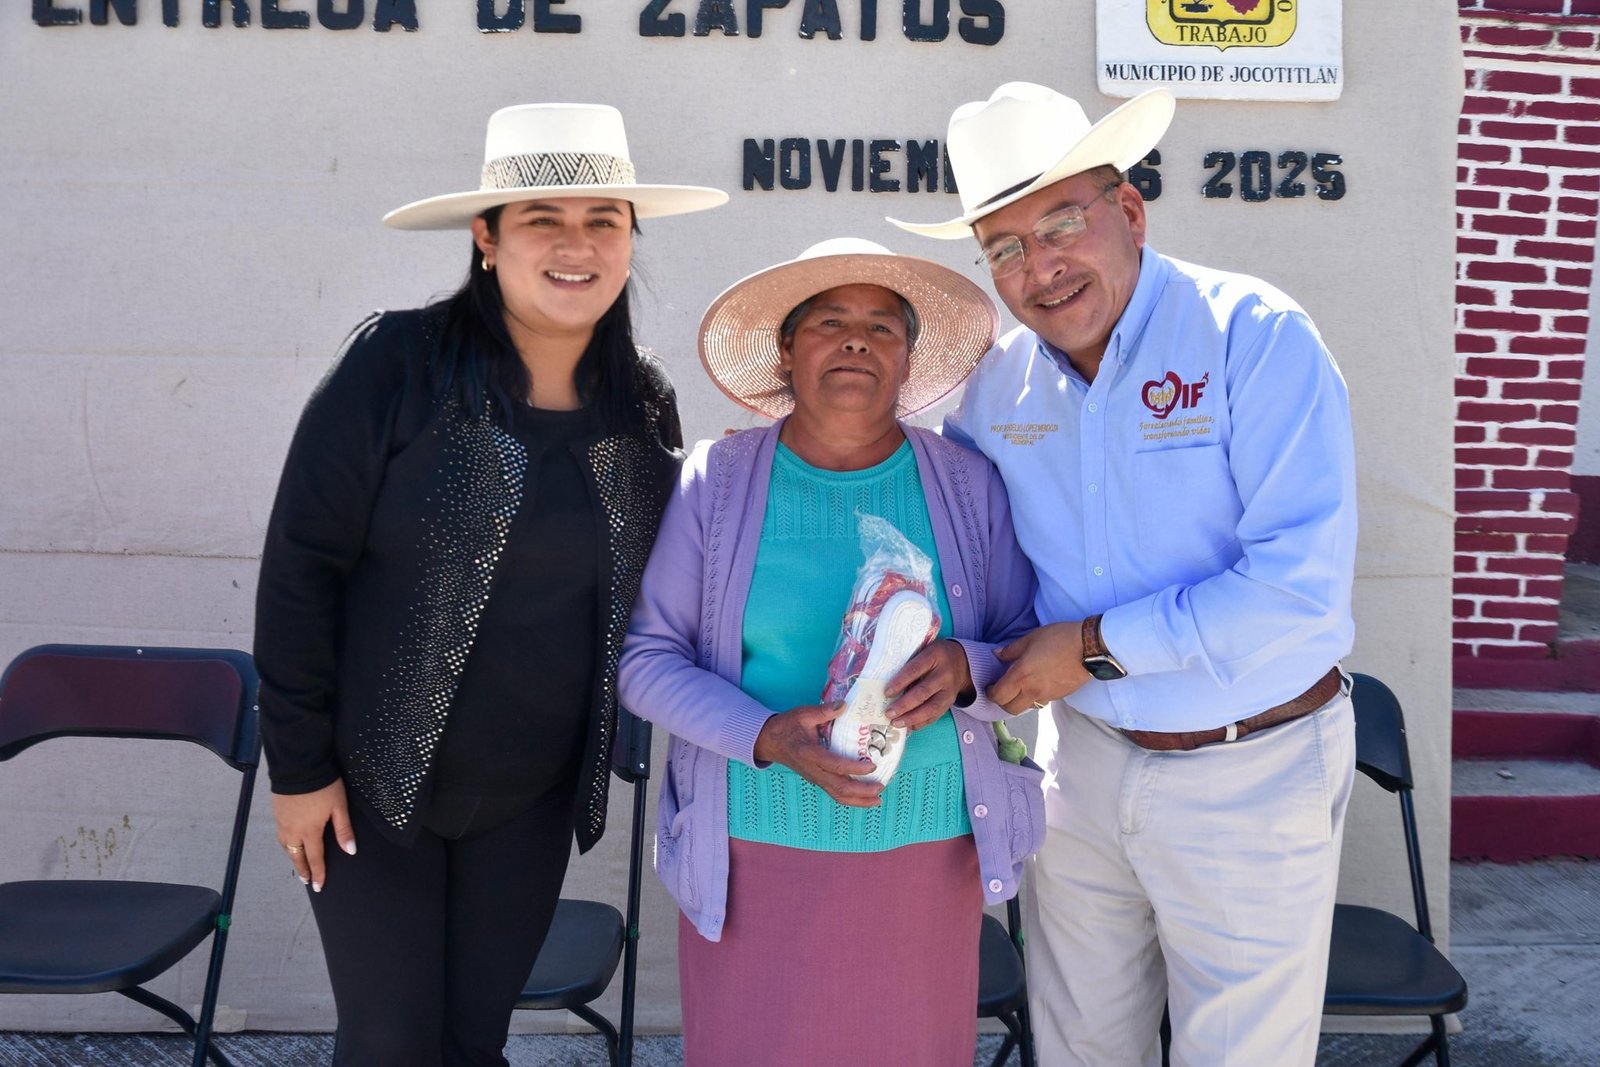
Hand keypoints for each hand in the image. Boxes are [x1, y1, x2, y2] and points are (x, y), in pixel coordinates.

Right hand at [272, 778, 355, 892]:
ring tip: (299, 864)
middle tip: (307, 880)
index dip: (318, 873)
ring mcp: (282, 821)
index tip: (319, 887)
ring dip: (293, 857)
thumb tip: (350, 851)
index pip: (314, 858)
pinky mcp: (277, 812)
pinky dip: (285, 844)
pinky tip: (289, 843)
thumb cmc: (324, 785)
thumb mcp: (339, 806)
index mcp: (310, 831)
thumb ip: (344, 829)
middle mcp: (293, 830)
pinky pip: (280, 835)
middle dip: (303, 869)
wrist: (299, 766)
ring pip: (286, 846)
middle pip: (297, 855)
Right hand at [754, 702, 883, 807]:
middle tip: (880, 786)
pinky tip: (863, 798)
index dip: (855, 768)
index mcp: (810, 754)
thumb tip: (845, 704)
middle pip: (839, 787)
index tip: (872, 765)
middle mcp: (813, 770)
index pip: (836, 765)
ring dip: (858, 800)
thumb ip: (824, 711)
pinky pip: (834, 793)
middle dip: (861, 790)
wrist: (769, 741)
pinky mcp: (816, 779)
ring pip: (837, 795)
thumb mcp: (803, 714)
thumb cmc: (787, 726)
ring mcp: (815, 777)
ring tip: (877, 799)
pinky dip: (850, 799)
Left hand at [885, 639, 973, 730]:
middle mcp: (944, 674)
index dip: (900, 682)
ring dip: (912, 718)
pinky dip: (921, 722)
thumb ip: (909, 663)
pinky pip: (936, 715)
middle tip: (889, 713)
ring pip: (931, 707)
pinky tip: (909, 726)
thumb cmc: (934, 655)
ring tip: (896, 723)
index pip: (915, 669)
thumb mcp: (924, 650)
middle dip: (904, 705)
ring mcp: (949, 690)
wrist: (962, 661)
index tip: (887, 693)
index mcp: (934, 656)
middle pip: (923, 692)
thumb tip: (887, 684)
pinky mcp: (950, 702)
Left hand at [989, 621, 1092, 714]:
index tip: (989, 687)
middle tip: (1002, 691)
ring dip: (1018, 702)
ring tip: (1019, 689)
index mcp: (1021, 676)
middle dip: (1002, 702)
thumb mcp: (1031, 638)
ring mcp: (1046, 696)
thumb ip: (1011, 650)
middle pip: (1010, 709)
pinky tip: (1036, 685)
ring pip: (1026, 708)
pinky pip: (1040, 702)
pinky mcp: (1058, 697)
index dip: (990, 694)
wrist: (1089, 648)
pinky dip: (1034, 698)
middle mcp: (1032, 690)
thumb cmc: (1059, 639)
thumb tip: (997, 655)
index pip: (999, 696)